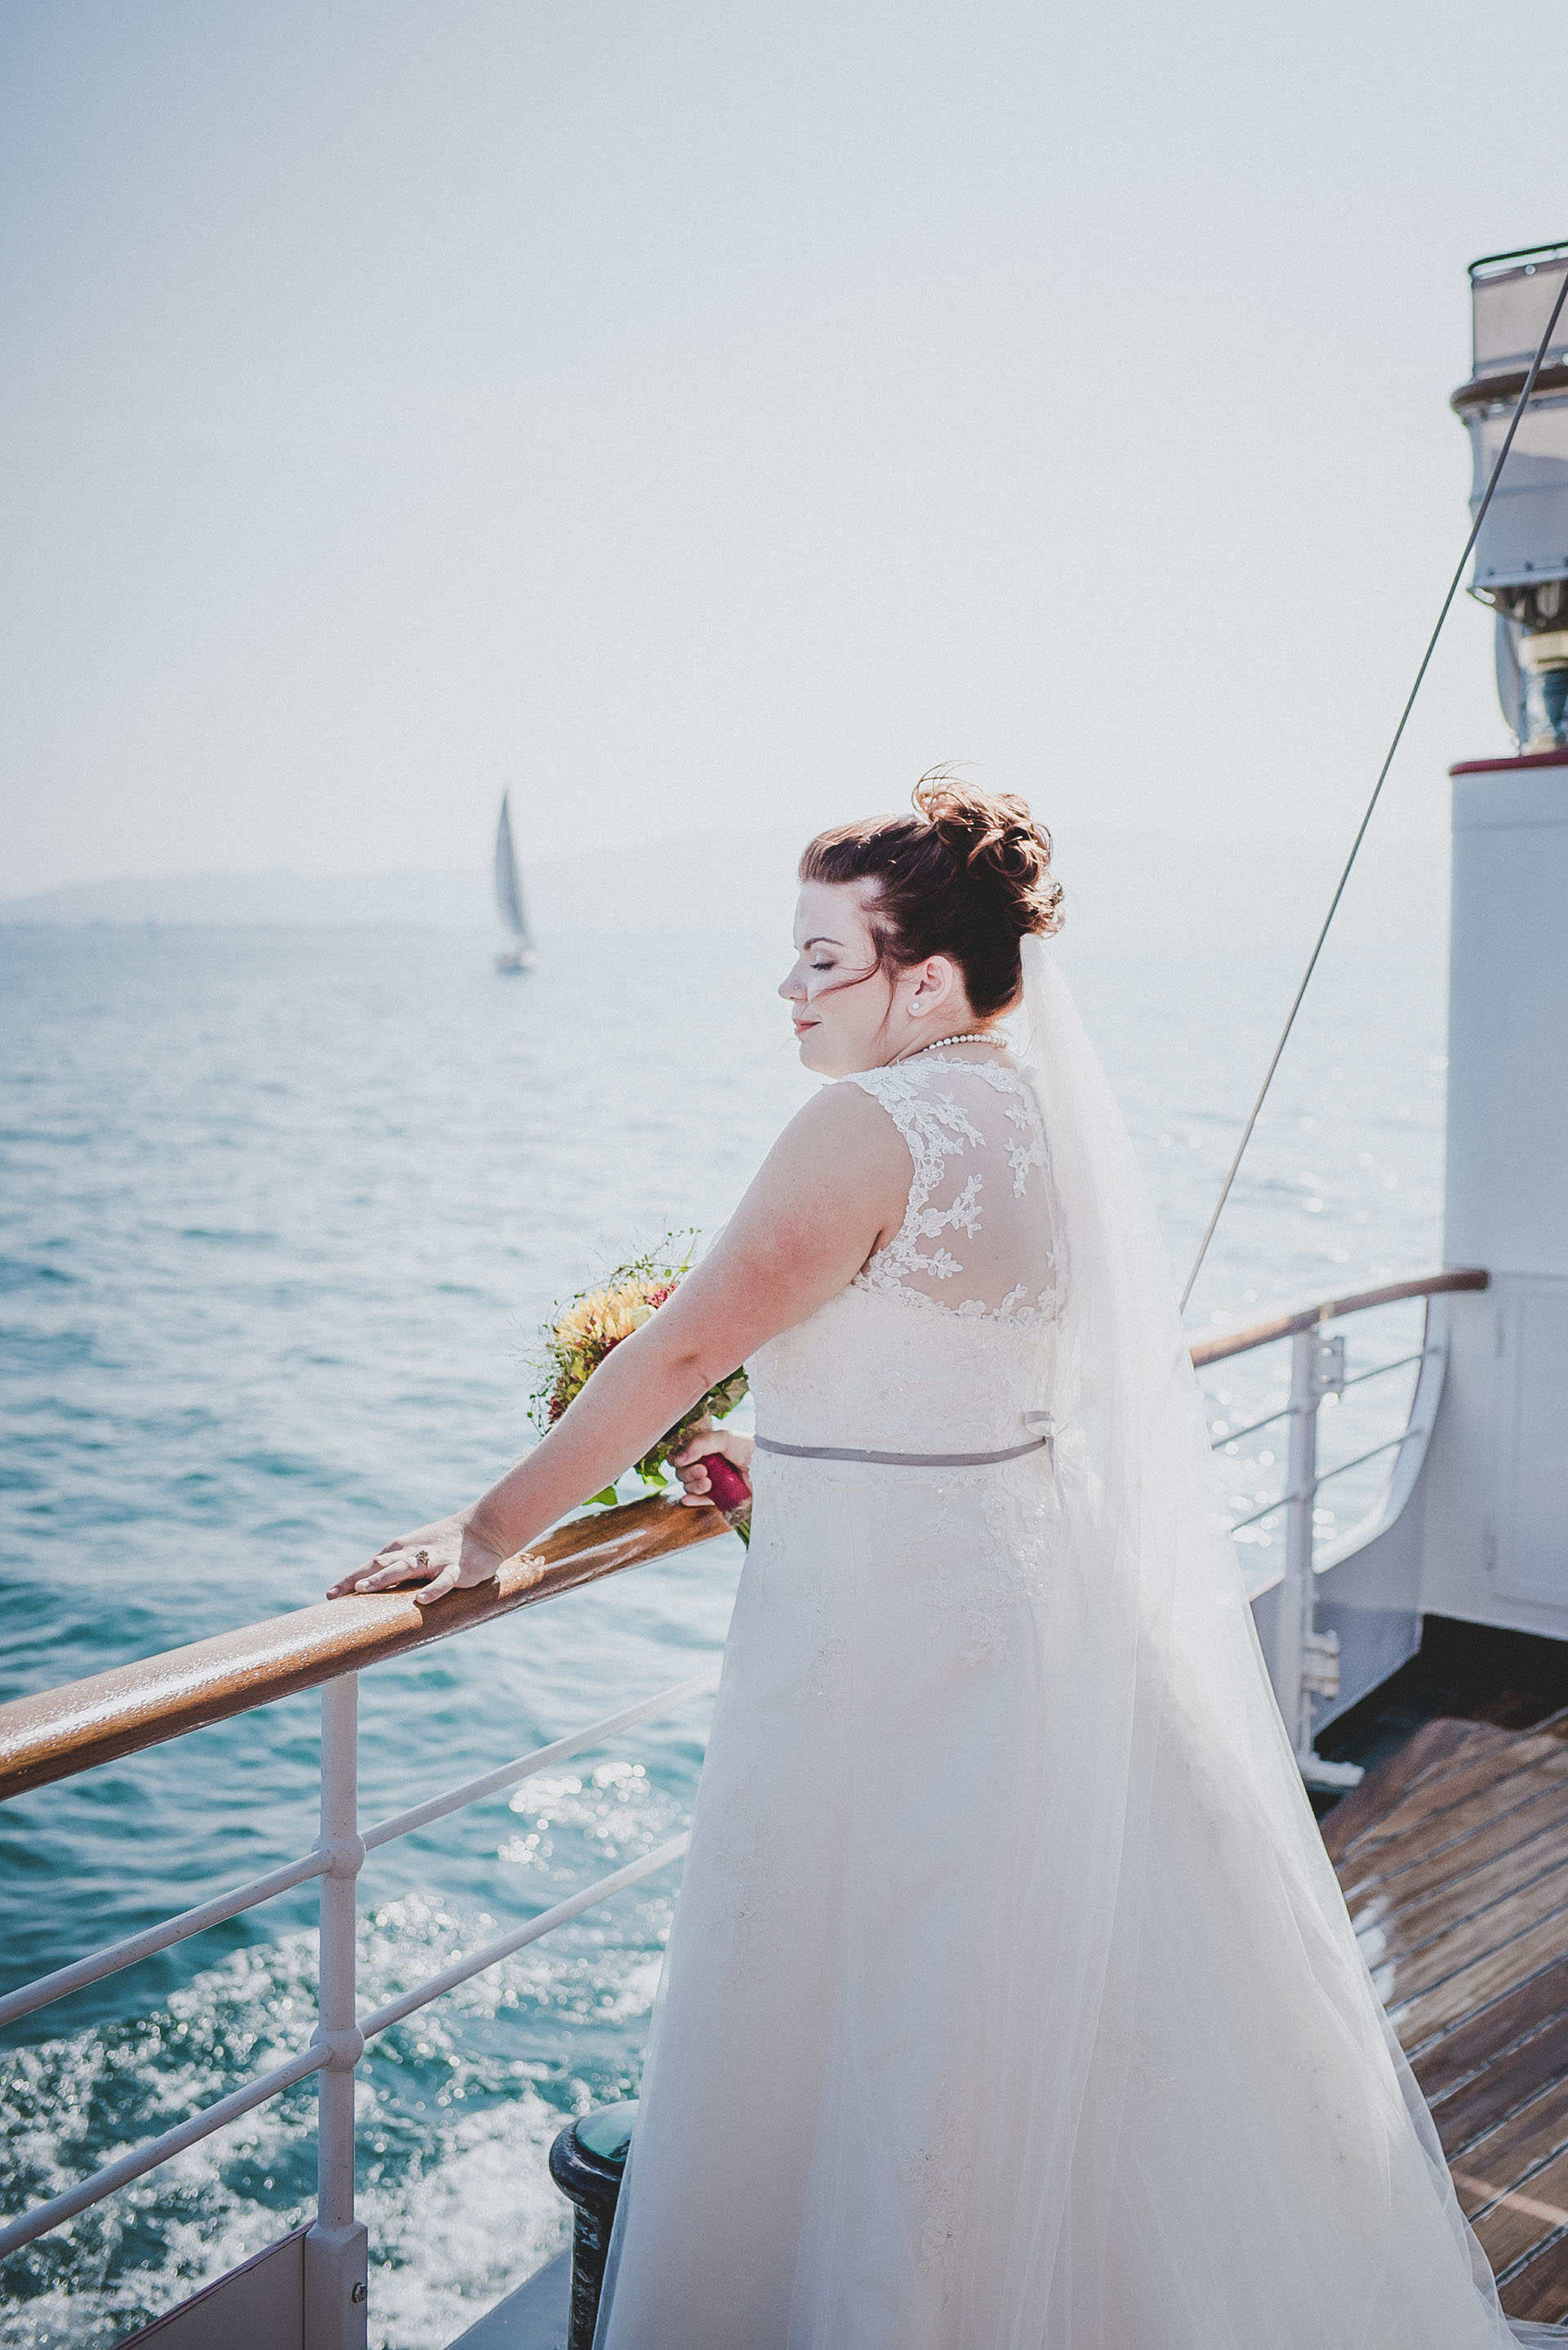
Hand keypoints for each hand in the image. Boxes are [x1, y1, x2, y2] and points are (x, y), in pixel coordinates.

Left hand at [326, 1509, 509, 1605]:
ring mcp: (435, 1561)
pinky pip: (444, 1581)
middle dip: (357, 1579)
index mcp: (401, 1551)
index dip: (349, 1579)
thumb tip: (370, 1595)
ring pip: (405, 1569)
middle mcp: (413, 1554)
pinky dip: (433, 1590)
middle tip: (336, 1594)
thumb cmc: (444, 1544)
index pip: (369, 1565)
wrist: (484, 1528)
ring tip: (363, 1589)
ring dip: (383, 1578)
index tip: (330, 1595)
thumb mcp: (417, 1554)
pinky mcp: (457, 1570)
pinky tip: (421, 1600)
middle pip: (380, 1566)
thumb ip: (396, 1571)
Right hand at [670, 1428, 754, 1507]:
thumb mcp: (724, 1438)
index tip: (686, 1459)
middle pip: (682, 1472)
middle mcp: (707, 1464)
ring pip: (689, 1487)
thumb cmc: (750, 1447)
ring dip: (693, 1486)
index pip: (681, 1454)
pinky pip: (700, 1501)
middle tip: (703, 1471)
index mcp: (706, 1448)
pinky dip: (692, 1500)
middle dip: (689, 1472)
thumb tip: (676, 1459)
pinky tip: (688, 1499)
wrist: (772, 1467)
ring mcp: (713, 1481)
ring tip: (709, 1483)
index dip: (679, 1458)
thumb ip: (699, 1444)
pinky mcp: (720, 1497)